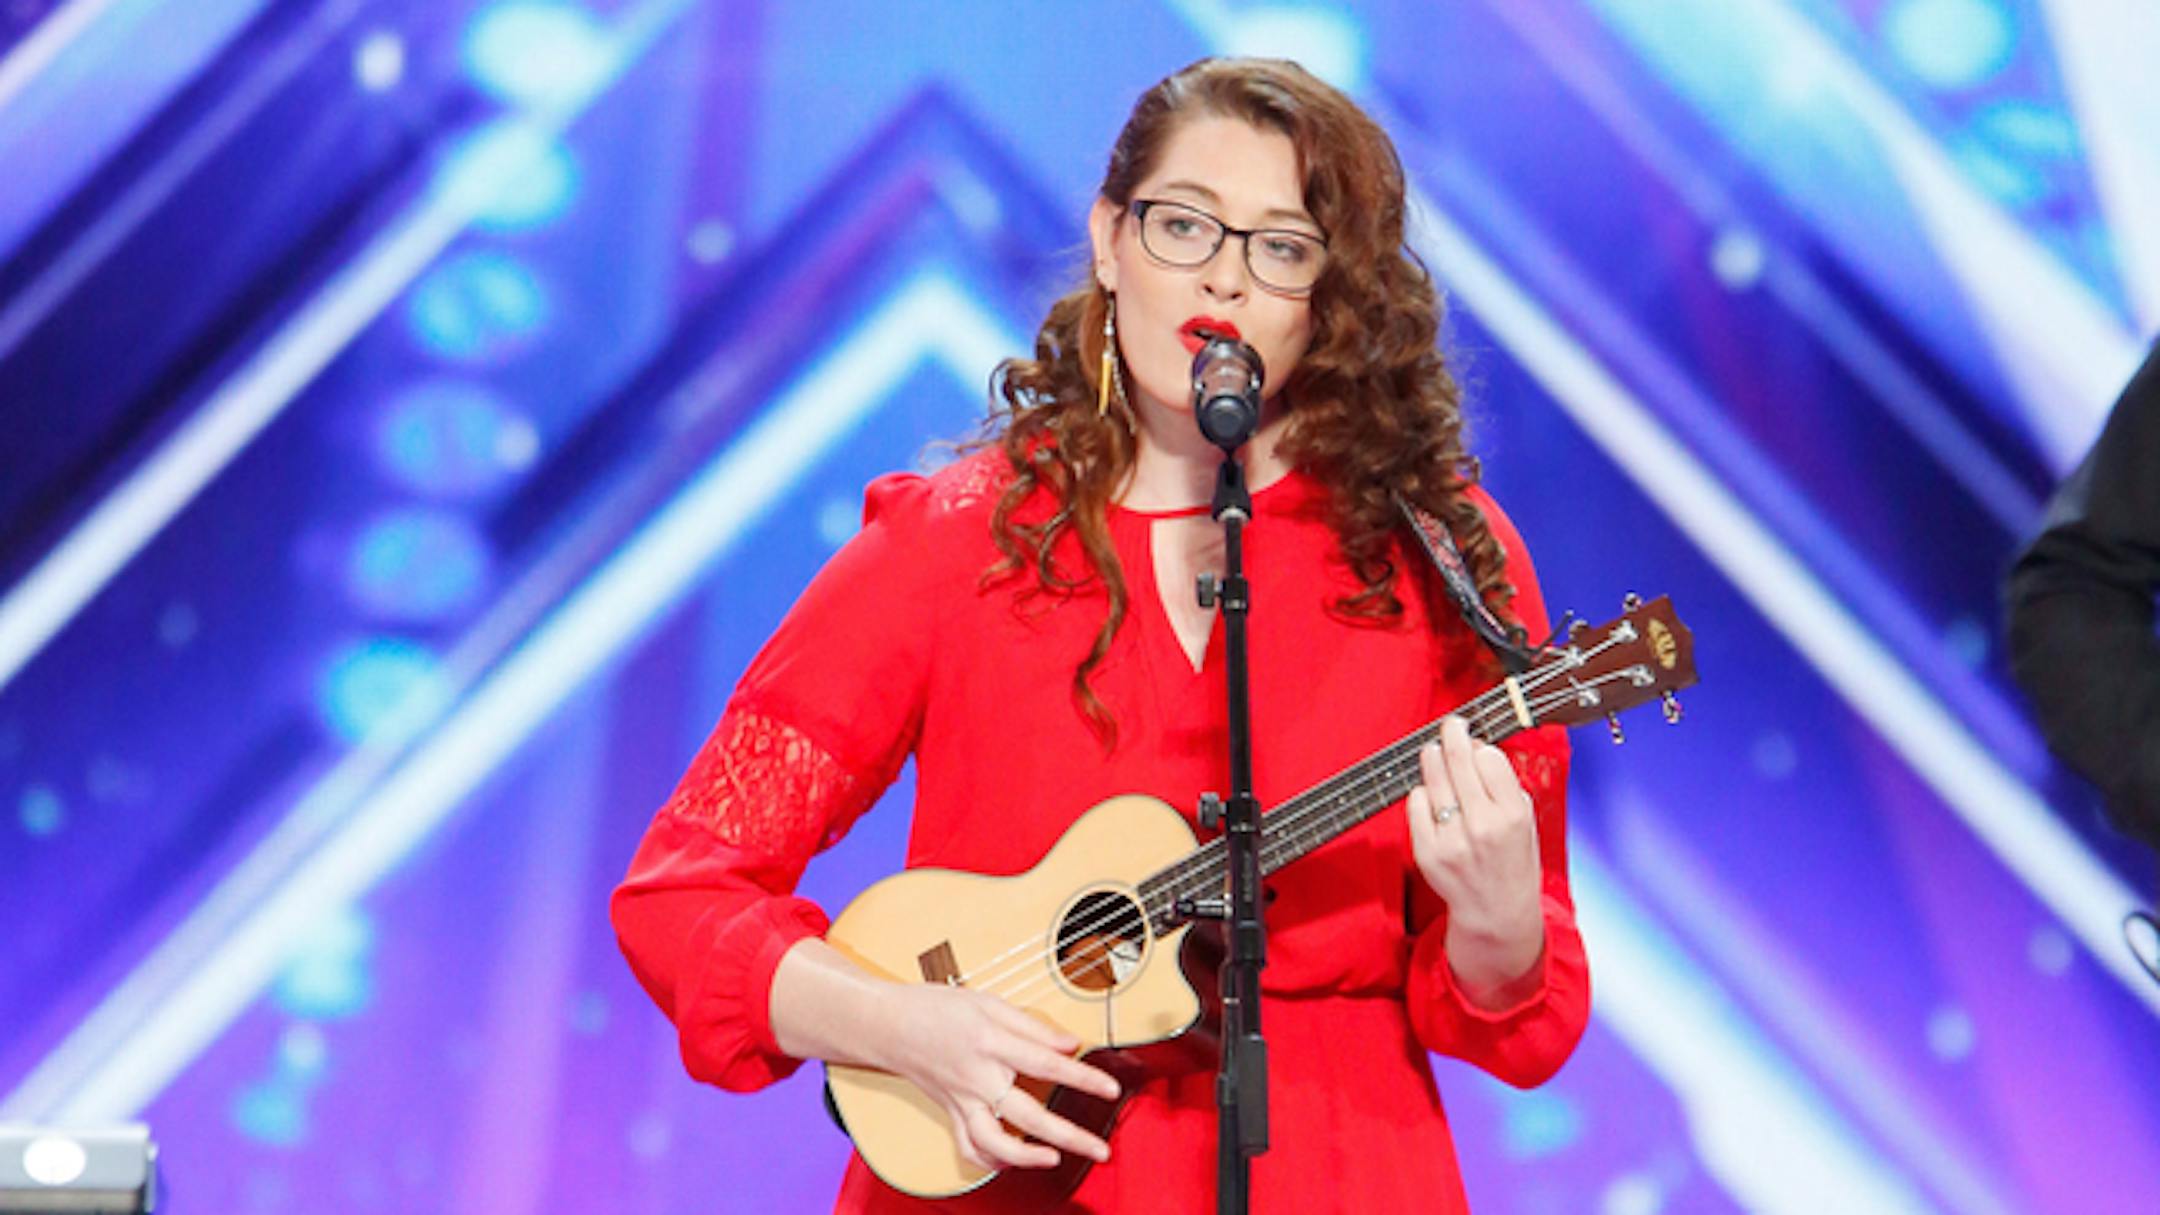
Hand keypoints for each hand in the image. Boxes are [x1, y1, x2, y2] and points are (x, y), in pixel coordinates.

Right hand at [877, 983, 1121, 1172]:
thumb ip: (1032, 1026)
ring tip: (1054, 1159)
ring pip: (995, 1142)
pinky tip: (1015, 1160)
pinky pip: (970, 1147)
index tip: (1110, 1089)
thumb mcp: (988, 1003)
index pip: (1047, 1064)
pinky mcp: (951, 1113)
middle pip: (1029, 1114)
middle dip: (1069, 1135)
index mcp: (991, 1043)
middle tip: (1099, 1148)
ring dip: (1027, 1158)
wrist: (887, 1024)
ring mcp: (962, 1100)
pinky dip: (992, 1161)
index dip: (1083, 1078)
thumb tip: (1070, 1044)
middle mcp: (977, 1077)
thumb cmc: (936, 1008)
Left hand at [1405, 715, 1545, 1002]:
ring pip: (1432, 776)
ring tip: (1436, 752)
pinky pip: (1416, 802)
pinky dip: (1423, 793)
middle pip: (1457, 760)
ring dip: (1433, 757)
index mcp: (1513, 815)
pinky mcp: (1427, 850)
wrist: (1496, 911)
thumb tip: (1477, 746)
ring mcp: (1451, 839)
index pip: (1489, 758)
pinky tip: (1434, 797)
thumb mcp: (1526, 821)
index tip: (1475, 738)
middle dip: (1452, 734)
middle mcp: (1482, 826)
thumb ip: (1505, 785)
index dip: (1480, 745)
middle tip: (1450, 725)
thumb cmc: (1512, 860)